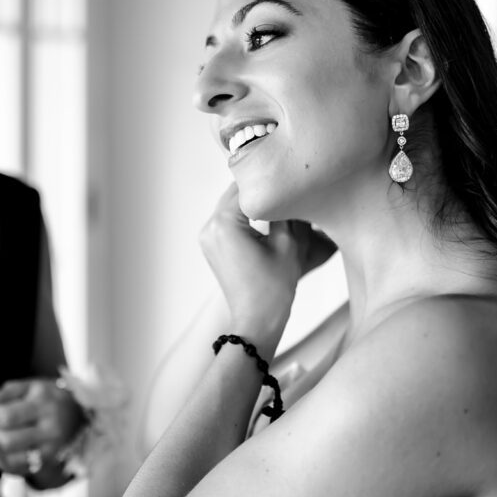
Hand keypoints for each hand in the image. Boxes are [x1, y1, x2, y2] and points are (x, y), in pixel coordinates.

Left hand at [0, 379, 85, 477]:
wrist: (81, 416)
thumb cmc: (48, 398)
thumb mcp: (27, 387)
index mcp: (45, 404)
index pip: (7, 416)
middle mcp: (51, 430)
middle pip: (7, 440)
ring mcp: (50, 451)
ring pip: (9, 457)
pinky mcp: (46, 465)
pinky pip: (15, 468)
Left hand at [199, 184, 336, 352]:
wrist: (257, 321)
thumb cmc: (273, 289)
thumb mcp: (288, 244)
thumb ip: (285, 212)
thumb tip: (288, 189)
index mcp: (224, 224)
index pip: (246, 186)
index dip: (269, 180)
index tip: (287, 176)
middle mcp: (209, 227)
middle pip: (236, 194)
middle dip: (260, 191)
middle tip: (286, 187)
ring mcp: (208, 237)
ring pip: (232, 206)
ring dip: (254, 203)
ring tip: (279, 203)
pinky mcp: (213, 246)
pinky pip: (229, 220)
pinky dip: (247, 216)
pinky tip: (268, 218)